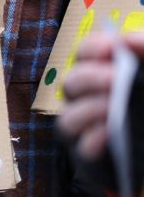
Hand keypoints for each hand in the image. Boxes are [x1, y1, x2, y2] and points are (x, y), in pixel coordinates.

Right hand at [57, 32, 141, 159]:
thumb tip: (130, 39)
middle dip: (90, 78)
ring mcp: (82, 129)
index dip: (93, 48)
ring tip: (112, 108)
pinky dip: (93, 140)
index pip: (84, 54)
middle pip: (70, 83)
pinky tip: (110, 132)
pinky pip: (81, 148)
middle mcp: (83, 100)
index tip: (113, 47)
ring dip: (88, 110)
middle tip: (116, 79)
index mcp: (99, 74)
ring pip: (67, 118)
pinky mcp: (89, 157)